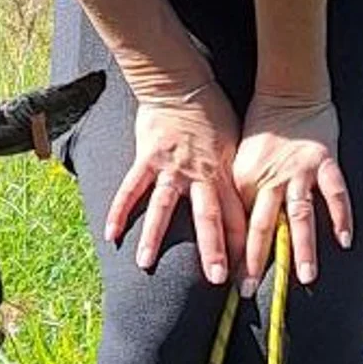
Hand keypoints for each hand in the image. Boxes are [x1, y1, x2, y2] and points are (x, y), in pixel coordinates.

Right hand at [104, 80, 244, 283]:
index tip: (247, 273)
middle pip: (208, 216)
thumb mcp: (236, 146)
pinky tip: (110, 234)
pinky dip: (119, 210)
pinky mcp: (147, 158)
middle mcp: (200, 174)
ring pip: (163, 207)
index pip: (239, 216)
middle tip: (215, 279)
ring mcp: (172, 167)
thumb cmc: (213, 114)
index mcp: (224, 174)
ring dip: (154, 236)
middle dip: (212, 249)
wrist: (183, 84)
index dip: (244, 246)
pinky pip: (131, 188)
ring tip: (145, 264)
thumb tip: (252, 207)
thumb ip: (237, 178)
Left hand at [234, 97, 351, 292]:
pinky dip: (341, 217)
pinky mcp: (325, 162)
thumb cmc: (262, 128)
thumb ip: (242, 195)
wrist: (289, 92)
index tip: (231, 280)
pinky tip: (344, 241)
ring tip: (305, 277)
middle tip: (249, 290)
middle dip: (256, 261)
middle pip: (263, 226)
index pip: (239, 224)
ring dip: (301, 249)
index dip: (235, 253)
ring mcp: (300, 171)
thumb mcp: (241, 161)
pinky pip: (335, 193)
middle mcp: (271, 178)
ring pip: (299, 216)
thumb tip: (234, 233)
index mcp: (247, 179)